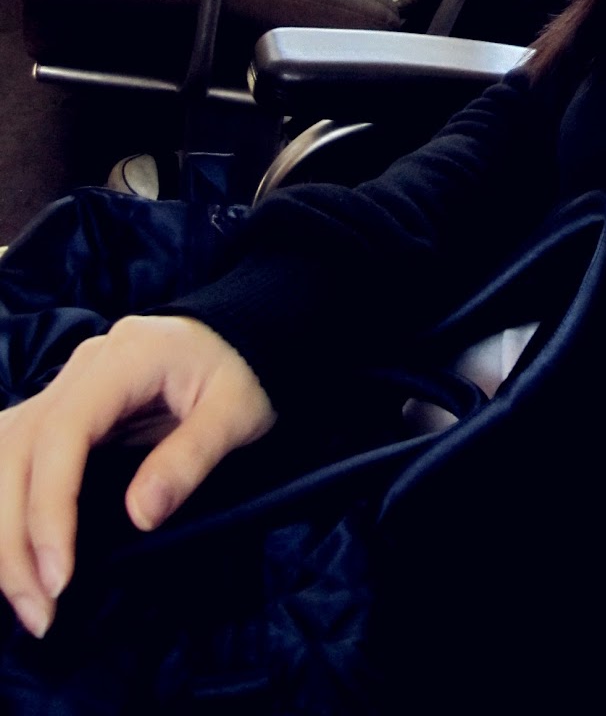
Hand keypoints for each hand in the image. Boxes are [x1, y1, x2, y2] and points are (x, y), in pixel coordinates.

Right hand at [0, 315, 275, 638]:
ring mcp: (66, 385)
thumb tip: (140, 515)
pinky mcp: (61, 409)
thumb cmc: (242, 372)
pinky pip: (13, 454)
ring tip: (24, 595)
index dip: (49, 507)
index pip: (62, 432)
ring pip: (3, 454)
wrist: (241, 337)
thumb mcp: (237, 411)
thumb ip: (190, 458)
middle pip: (16, 450)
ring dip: (3, 528)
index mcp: (125, 357)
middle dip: (14, 537)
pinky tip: (13, 552)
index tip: (59, 575)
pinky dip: (5, 505)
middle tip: (39, 609)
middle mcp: (82, 367)